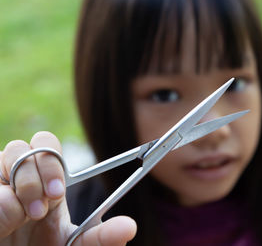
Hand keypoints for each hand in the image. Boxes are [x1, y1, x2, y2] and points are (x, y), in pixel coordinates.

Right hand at [0, 131, 135, 245]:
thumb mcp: (74, 245)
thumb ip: (99, 237)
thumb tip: (130, 227)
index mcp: (46, 179)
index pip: (47, 144)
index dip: (52, 160)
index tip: (58, 192)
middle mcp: (20, 175)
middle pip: (23, 146)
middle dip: (36, 174)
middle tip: (42, 207)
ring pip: (3, 159)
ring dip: (16, 193)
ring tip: (24, 219)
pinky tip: (3, 226)